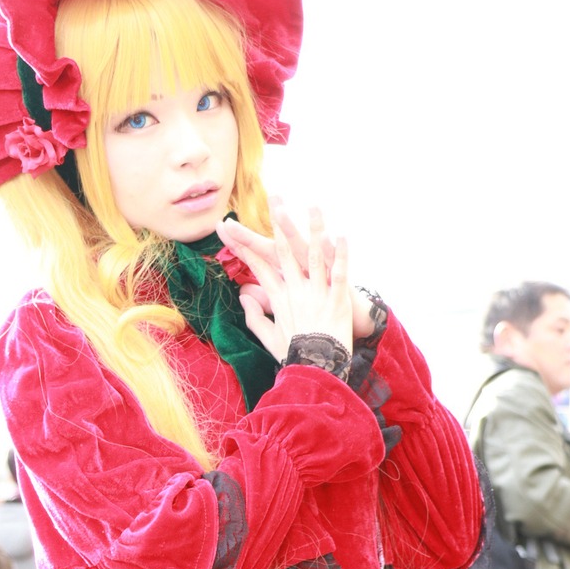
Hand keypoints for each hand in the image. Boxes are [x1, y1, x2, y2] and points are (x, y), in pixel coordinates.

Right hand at [215, 203, 352, 363]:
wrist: (316, 370)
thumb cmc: (293, 355)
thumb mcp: (268, 338)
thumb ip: (254, 317)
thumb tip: (244, 298)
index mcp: (278, 298)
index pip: (258, 265)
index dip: (242, 245)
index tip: (227, 228)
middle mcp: (294, 291)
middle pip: (283, 251)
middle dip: (278, 222)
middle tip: (274, 198)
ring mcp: (315, 294)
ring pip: (313, 256)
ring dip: (313, 229)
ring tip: (313, 206)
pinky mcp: (336, 300)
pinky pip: (339, 273)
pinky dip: (341, 255)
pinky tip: (341, 235)